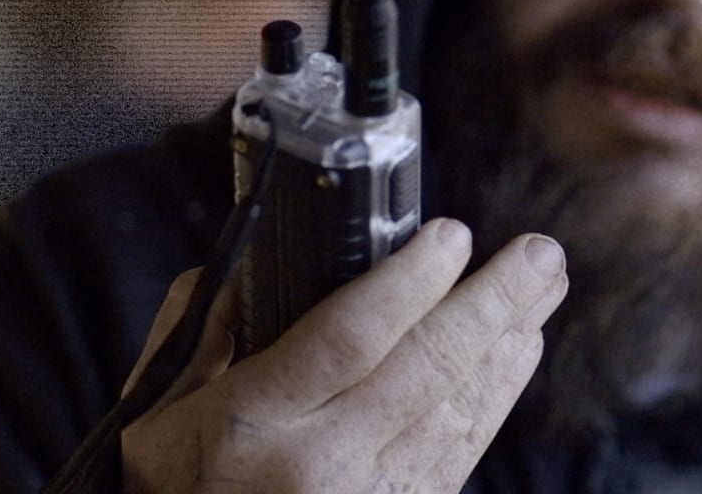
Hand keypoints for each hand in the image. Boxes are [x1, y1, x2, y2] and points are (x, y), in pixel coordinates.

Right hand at [120, 218, 567, 493]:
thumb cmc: (174, 490)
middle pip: (429, 368)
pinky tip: (515, 352)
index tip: (452, 234)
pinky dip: (496, 394)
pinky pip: (463, 449)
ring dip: (510, 341)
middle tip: (540, 253)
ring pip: (462, 409)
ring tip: (543, 287)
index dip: (410, 281)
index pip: (350, 337)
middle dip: (494, 301)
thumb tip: (256, 261)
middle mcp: (324, 465)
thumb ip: (200, 328)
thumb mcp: (158, 411)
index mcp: (254, 426)